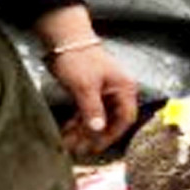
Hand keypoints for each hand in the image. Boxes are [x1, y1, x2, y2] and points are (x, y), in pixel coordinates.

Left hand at [34, 7, 140, 154]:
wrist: (64, 39)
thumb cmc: (78, 59)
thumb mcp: (85, 86)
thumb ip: (92, 110)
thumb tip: (97, 130)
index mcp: (124, 89)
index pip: (125, 118)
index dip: (111, 135)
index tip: (95, 147)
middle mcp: (117, 91)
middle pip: (111, 120)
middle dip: (94, 136)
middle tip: (79, 150)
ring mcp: (104, 91)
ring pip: (97, 117)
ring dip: (84, 131)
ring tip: (68, 144)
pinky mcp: (90, 91)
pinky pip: (87, 111)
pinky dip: (78, 122)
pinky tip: (67, 132)